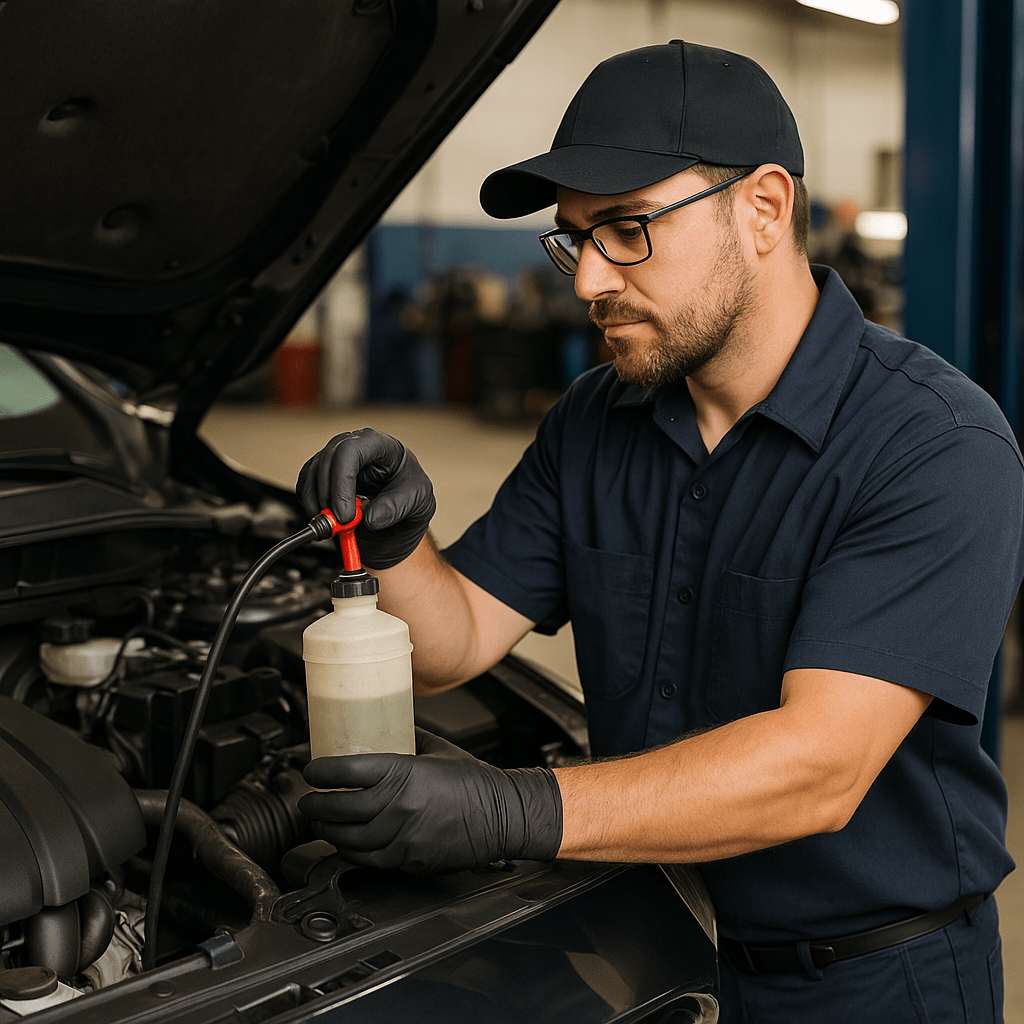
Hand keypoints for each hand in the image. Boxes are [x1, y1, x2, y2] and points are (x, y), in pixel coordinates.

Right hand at [295, 428, 434, 568]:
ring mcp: (336, 459)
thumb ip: (396, 508)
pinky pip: (306, 484)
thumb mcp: (418, 502)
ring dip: (317, 503)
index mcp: (380, 445)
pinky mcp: (323, 474)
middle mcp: (355, 446)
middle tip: (339, 526)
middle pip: (327, 461)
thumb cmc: (411, 496)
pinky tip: (326, 519)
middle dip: (328, 497)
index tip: (345, 514)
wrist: (400, 513)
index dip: (341, 483)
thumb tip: (369, 518)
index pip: (350, 452)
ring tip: (335, 526)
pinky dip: (310, 504)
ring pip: (312, 473)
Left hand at [297, 729, 562, 872]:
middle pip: (340, 808)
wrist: (501, 815)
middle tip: (307, 799)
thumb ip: (410, 737)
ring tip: (320, 821)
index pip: (347, 771)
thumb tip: (390, 723)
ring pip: (349, 837)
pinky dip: (349, 850)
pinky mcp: (408, 858)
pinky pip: (367, 858)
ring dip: (328, 829)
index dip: (321, 771)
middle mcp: (398, 805)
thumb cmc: (474, 781)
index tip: (311, 769)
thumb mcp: (438, 750)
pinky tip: (343, 842)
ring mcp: (402, 835)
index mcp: (403, 772)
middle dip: (316, 804)